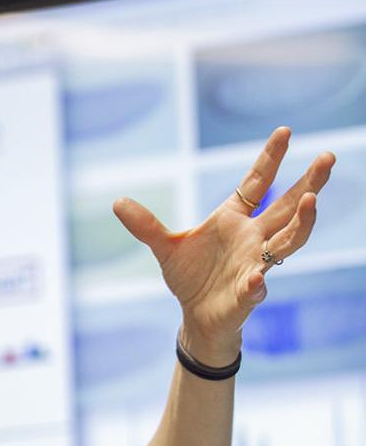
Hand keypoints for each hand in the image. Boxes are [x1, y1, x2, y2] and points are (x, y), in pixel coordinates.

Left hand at [112, 127, 334, 364]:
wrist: (195, 315)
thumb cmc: (190, 277)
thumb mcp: (164, 246)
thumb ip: (145, 225)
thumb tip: (117, 202)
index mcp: (234, 219)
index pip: (258, 183)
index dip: (271, 158)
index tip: (285, 130)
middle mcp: (252, 238)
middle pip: (288, 207)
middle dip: (310, 182)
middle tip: (329, 156)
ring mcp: (255, 263)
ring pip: (289, 241)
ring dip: (302, 222)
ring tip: (312, 200)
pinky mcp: (248, 293)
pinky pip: (256, 285)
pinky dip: (255, 283)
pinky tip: (255, 280)